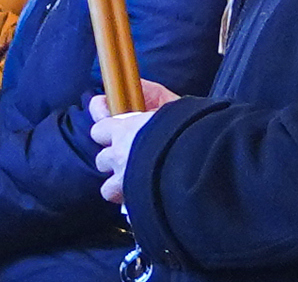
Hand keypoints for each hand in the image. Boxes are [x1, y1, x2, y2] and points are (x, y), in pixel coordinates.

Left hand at [88, 79, 179, 204]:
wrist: (198, 164)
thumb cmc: (187, 130)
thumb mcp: (172, 105)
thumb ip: (154, 96)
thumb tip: (141, 86)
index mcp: (125, 131)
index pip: (99, 129)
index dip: (107, 131)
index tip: (115, 132)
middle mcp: (119, 157)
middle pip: (102, 160)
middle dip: (114, 160)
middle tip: (131, 159)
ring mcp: (124, 184)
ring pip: (108, 189)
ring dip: (119, 187)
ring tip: (136, 185)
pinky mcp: (135, 206)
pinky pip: (128, 211)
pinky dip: (135, 208)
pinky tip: (147, 204)